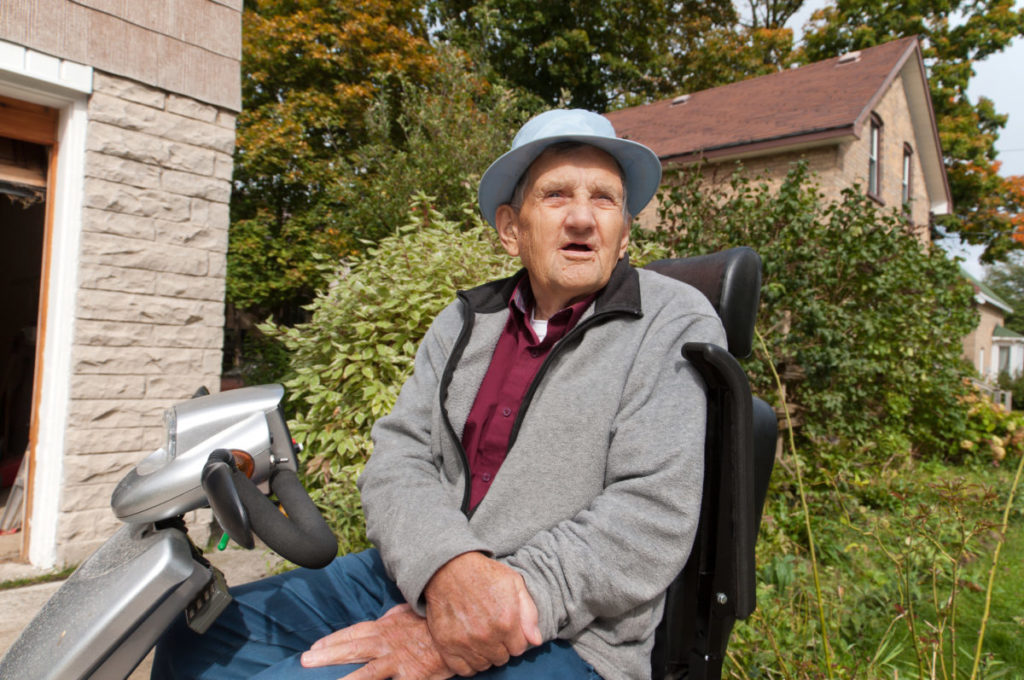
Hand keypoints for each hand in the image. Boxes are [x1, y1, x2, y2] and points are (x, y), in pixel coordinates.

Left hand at [301, 604, 452, 679]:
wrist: (464, 630)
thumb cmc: (437, 622)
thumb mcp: (414, 613)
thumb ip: (396, 617)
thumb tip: (383, 616)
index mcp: (387, 627)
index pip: (354, 633)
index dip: (333, 640)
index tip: (314, 647)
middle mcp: (389, 644)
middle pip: (352, 649)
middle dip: (327, 655)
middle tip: (304, 661)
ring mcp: (400, 662)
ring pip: (367, 674)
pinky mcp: (413, 677)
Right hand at [423, 552, 542, 675]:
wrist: (449, 567)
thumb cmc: (484, 574)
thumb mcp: (515, 584)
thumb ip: (529, 613)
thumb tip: (536, 640)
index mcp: (507, 621)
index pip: (519, 649)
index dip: (515, 638)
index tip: (507, 628)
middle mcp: (486, 636)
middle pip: (502, 658)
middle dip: (500, 646)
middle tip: (493, 630)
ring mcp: (465, 642)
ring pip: (484, 665)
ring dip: (485, 654)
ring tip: (480, 636)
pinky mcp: (446, 644)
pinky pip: (463, 669)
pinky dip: (467, 662)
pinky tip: (469, 647)